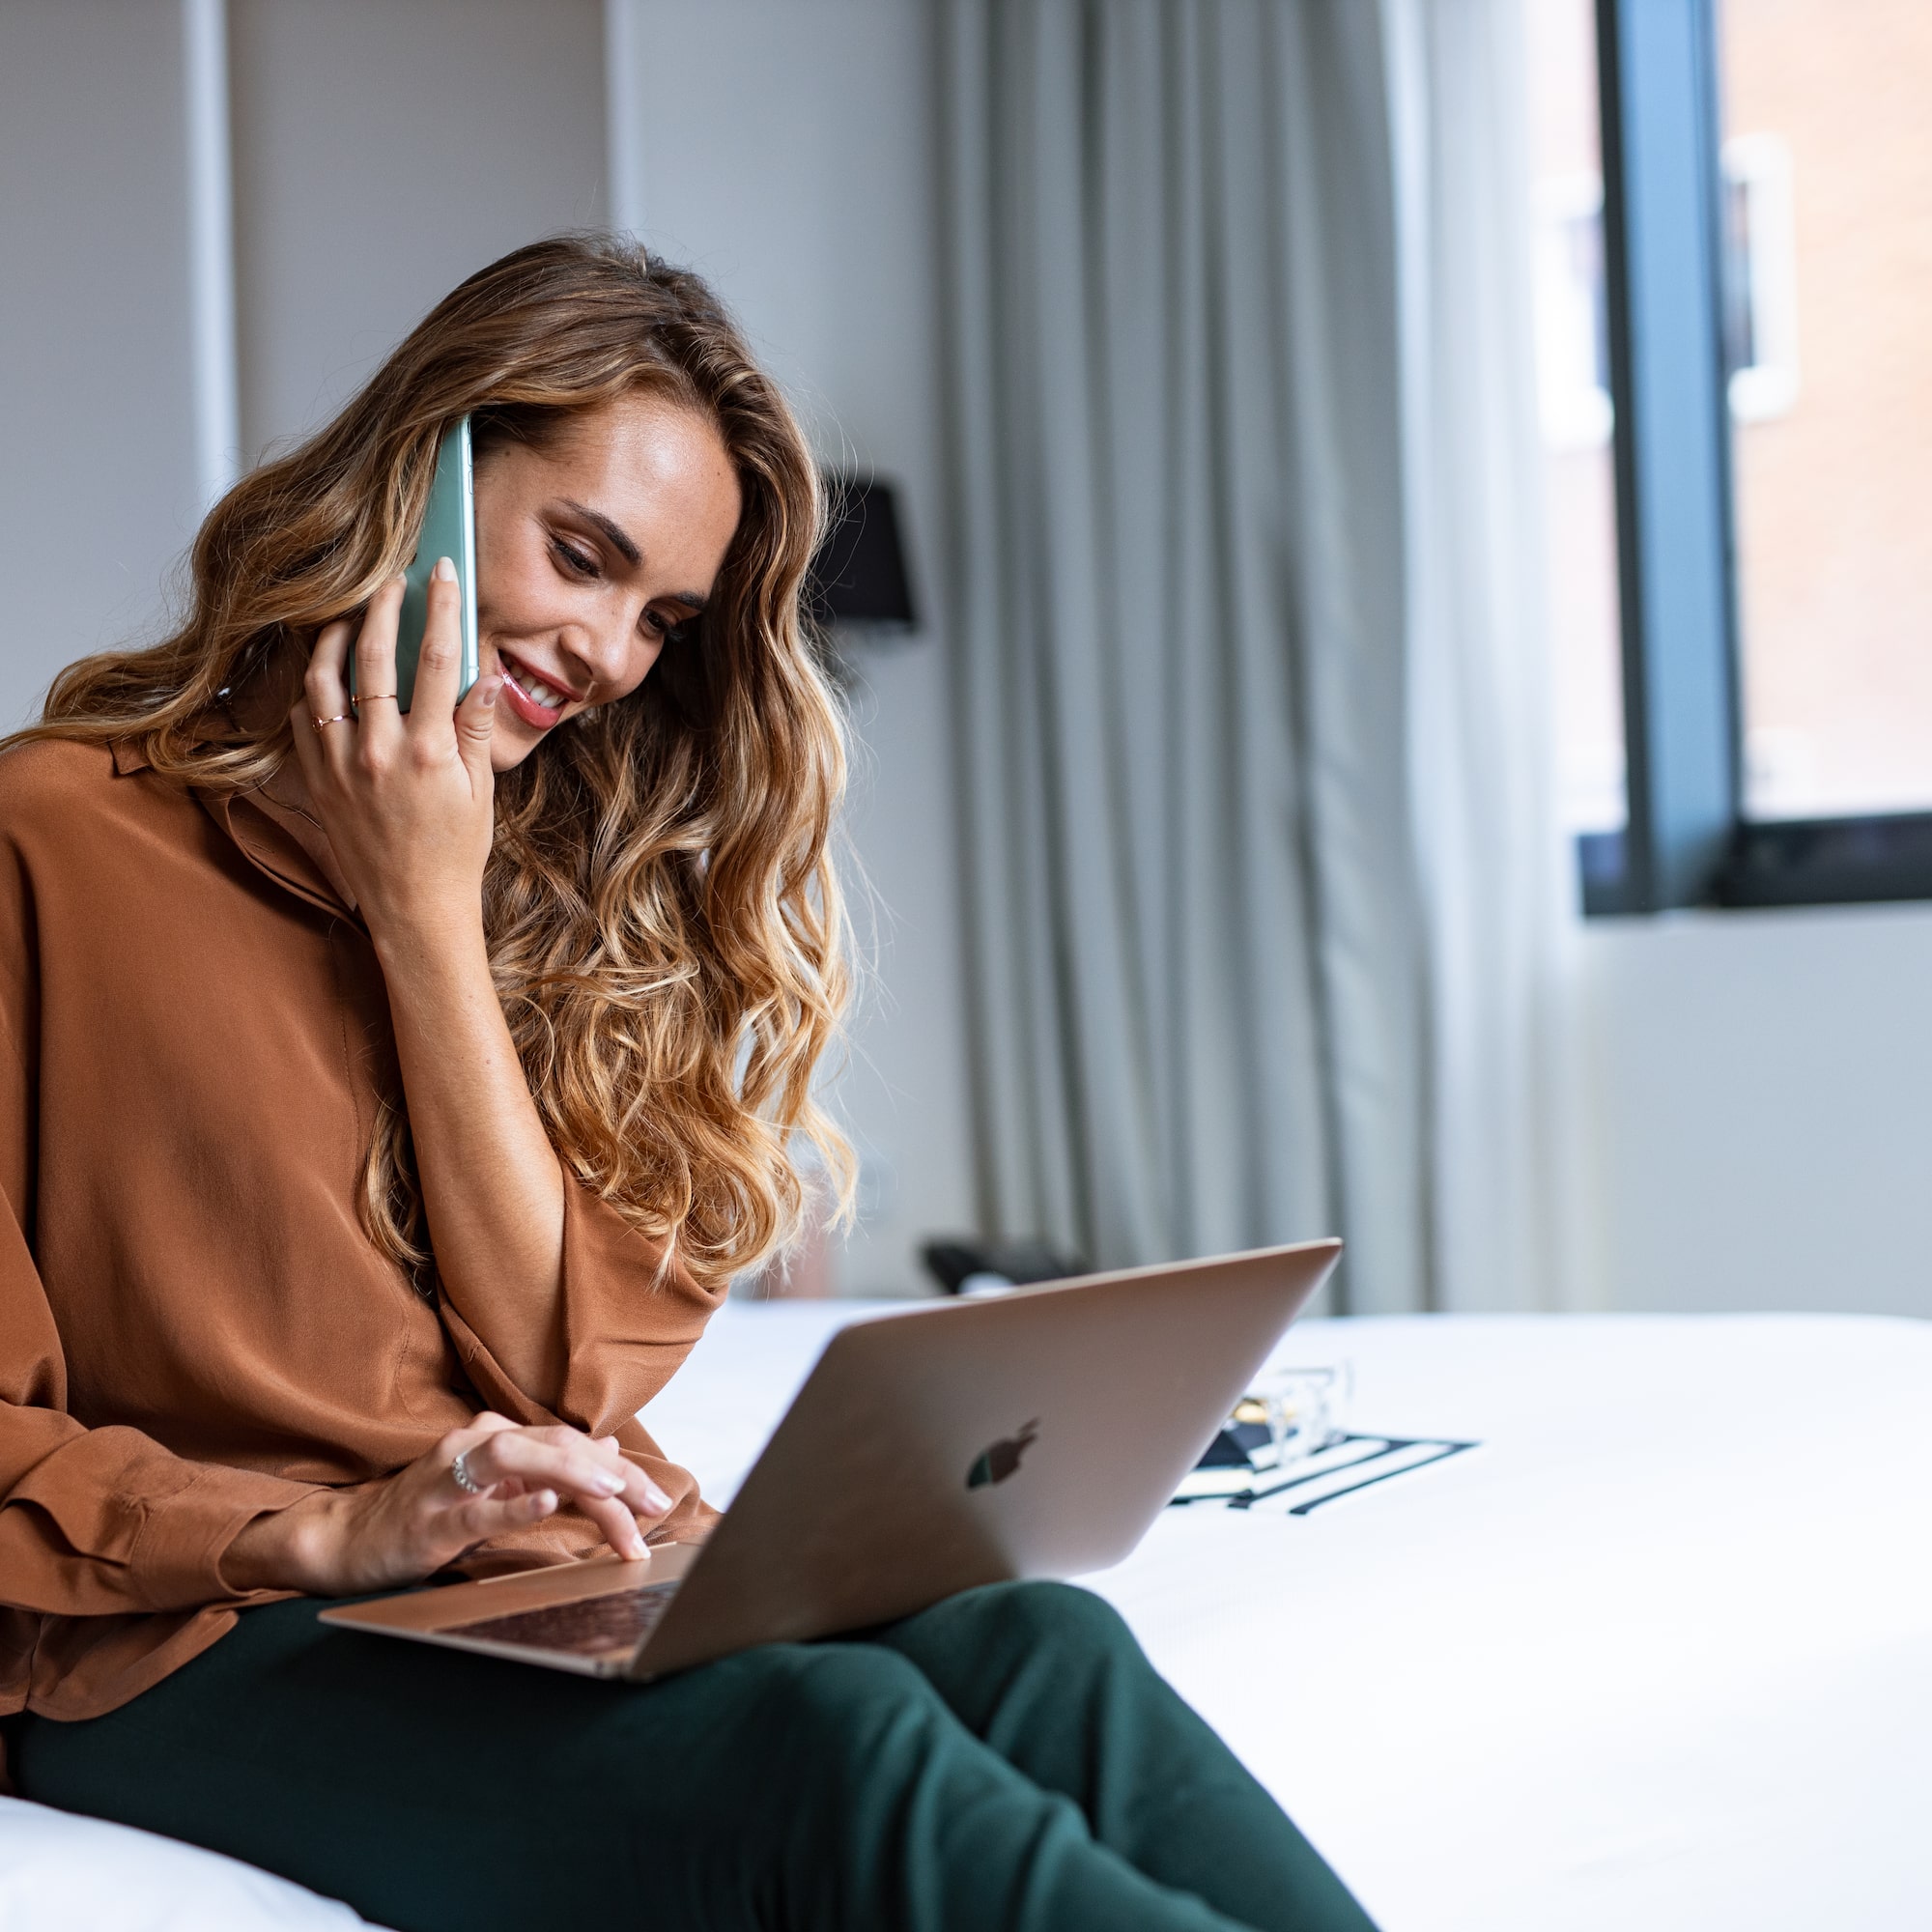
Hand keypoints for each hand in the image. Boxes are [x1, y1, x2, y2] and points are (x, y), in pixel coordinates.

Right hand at [223, 1413, 672, 1596]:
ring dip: (573, 1472)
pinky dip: (512, 1504)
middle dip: (613, 1475)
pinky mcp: (428, 1519)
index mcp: (498, 1441)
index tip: (657, 1502)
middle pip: (557, 1446)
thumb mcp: (493, 1487)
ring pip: (518, 1459)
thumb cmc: (426, 1513)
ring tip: (616, 1491)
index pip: (572, 1446)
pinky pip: (475, 1509)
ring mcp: (449, 1481)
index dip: (620, 1472)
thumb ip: (547, 1467)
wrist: (348, 1538)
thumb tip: (609, 1449)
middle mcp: (477, 1447)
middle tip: (655, 1506)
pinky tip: (545, 1503)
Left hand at [288, 561, 502, 944]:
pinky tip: (325, 673)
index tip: (442, 574)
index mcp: (429, 752)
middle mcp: (379, 752)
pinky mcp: (316, 781)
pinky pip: (303, 719)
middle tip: (391, 580)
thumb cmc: (455, 853)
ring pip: (324, 681)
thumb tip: (483, 675)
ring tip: (349, 617)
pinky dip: (311, 688)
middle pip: (374, 657)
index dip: (440, 608)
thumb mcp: (481, 791)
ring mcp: (340, 766)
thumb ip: (476, 729)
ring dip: (336, 640)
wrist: (413, 909)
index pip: (437, 660)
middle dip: (383, 607)